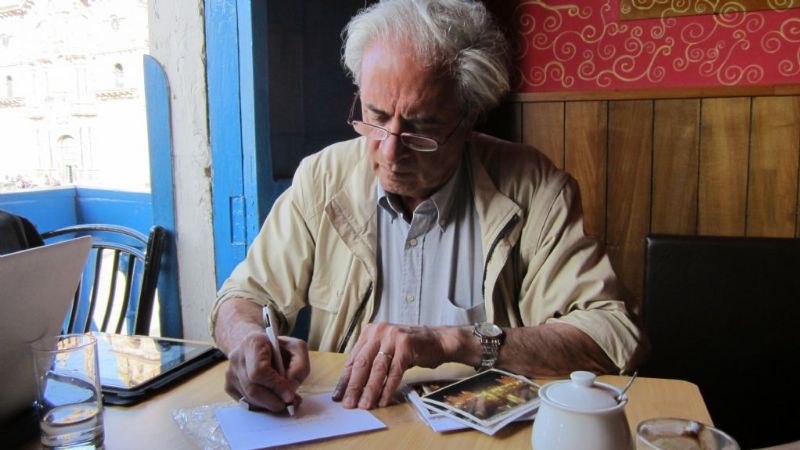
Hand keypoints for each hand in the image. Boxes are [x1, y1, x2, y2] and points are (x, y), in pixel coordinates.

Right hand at [224, 331, 310, 412]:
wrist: (254, 345)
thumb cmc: (278, 348)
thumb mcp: (296, 348)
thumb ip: (300, 366)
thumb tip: (291, 388)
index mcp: (253, 343)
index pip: (259, 371)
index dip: (276, 386)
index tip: (290, 394)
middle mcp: (237, 358)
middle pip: (253, 389)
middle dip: (274, 401)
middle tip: (291, 403)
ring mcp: (230, 373)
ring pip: (249, 399)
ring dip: (270, 405)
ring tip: (284, 401)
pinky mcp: (228, 386)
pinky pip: (246, 403)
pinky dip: (261, 406)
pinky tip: (271, 399)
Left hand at [332, 322, 449, 408]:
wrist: (437, 340)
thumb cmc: (409, 348)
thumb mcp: (385, 349)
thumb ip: (370, 361)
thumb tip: (351, 386)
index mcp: (369, 332)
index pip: (353, 359)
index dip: (345, 380)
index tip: (338, 396)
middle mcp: (379, 331)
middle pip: (362, 363)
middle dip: (354, 387)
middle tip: (348, 404)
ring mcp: (393, 337)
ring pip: (377, 369)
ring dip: (370, 390)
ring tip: (364, 405)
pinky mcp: (406, 346)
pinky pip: (394, 372)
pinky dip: (388, 388)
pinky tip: (383, 400)